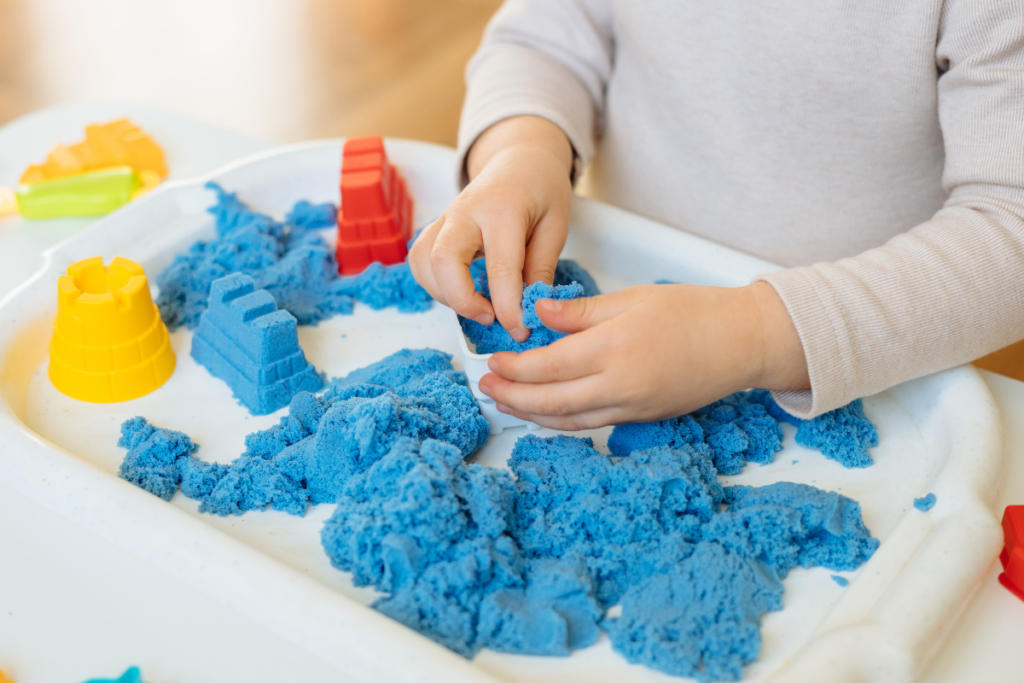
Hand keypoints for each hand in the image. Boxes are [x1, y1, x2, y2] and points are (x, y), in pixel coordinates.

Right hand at [408, 116, 573, 341]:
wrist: (518, 162)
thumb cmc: (540, 192)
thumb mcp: (556, 226)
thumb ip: (541, 267)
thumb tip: (531, 309)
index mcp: (502, 208)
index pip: (499, 266)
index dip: (508, 306)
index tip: (520, 329)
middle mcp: (465, 211)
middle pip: (443, 261)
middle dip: (463, 300)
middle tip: (492, 316)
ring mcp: (444, 218)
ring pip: (423, 262)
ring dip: (446, 295)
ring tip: (480, 306)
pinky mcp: (434, 229)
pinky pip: (419, 261)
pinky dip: (434, 285)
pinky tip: (461, 291)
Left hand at [477, 282, 809, 429]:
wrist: (741, 343)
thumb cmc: (693, 312)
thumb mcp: (631, 299)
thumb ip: (580, 311)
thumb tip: (539, 312)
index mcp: (613, 348)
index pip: (547, 366)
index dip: (514, 368)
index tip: (493, 360)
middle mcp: (619, 385)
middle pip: (550, 400)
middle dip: (512, 396)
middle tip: (486, 388)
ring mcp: (631, 408)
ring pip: (568, 420)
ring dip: (532, 415)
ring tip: (506, 404)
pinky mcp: (641, 419)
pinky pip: (592, 425)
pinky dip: (562, 423)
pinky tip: (546, 415)